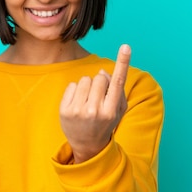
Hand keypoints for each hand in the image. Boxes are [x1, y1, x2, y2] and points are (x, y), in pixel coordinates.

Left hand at [59, 44, 130, 162]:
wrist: (88, 145)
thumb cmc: (105, 123)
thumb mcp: (118, 110)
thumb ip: (116, 90)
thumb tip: (103, 72)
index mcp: (111, 110)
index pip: (118, 82)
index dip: (123, 62)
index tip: (126, 46)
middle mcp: (95, 110)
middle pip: (99, 78)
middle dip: (100, 83)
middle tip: (98, 98)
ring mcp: (78, 111)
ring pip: (85, 80)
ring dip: (87, 87)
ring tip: (87, 102)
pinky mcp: (64, 110)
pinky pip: (72, 85)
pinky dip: (75, 91)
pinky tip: (77, 104)